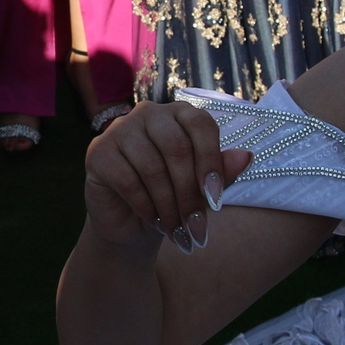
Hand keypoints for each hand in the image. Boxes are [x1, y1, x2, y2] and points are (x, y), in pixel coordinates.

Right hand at [82, 101, 252, 251]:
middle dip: (189, 193)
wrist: (133, 224)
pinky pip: (128, 180)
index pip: (200, 124)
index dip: (211, 161)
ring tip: (178, 231)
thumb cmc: (172, 199)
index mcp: (179, 114)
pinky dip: (146, 206)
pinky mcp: (98, 152)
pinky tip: (155, 222)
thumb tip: (246, 156)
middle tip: (196, 227)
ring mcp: (120, 129)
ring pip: (153, 167)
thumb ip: (222, 173)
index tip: (216, 200)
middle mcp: (148, 113)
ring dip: (169, 205)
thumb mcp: (201, 190)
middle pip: (177, 147)